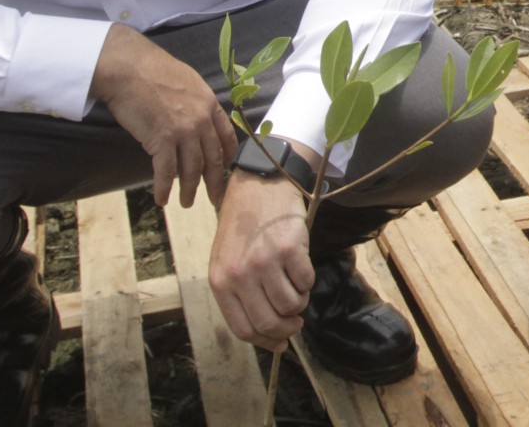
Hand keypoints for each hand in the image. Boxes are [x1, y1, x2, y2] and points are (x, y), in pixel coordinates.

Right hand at [91, 24, 238, 207]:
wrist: (129, 68)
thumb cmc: (153, 71)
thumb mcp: (187, 81)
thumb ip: (197, 101)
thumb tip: (197, 116)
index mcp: (209, 104)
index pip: (227, 136)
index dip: (228, 157)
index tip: (227, 170)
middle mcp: (201, 120)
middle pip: (213, 158)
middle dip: (215, 182)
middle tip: (216, 199)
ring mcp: (183, 131)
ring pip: (191, 169)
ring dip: (189, 190)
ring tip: (186, 202)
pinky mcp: (161, 139)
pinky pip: (165, 171)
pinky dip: (163, 188)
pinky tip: (162, 200)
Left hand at [209, 170, 314, 351]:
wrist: (257, 185)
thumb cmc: (243, 226)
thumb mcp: (227, 262)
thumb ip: (240, 296)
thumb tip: (270, 336)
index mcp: (220, 282)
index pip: (244, 329)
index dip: (266, 342)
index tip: (281, 343)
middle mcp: (240, 275)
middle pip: (269, 322)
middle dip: (287, 328)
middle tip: (296, 322)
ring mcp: (265, 262)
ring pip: (292, 305)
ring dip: (299, 301)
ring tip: (296, 287)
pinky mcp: (290, 249)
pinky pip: (307, 281)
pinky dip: (308, 280)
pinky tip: (300, 266)